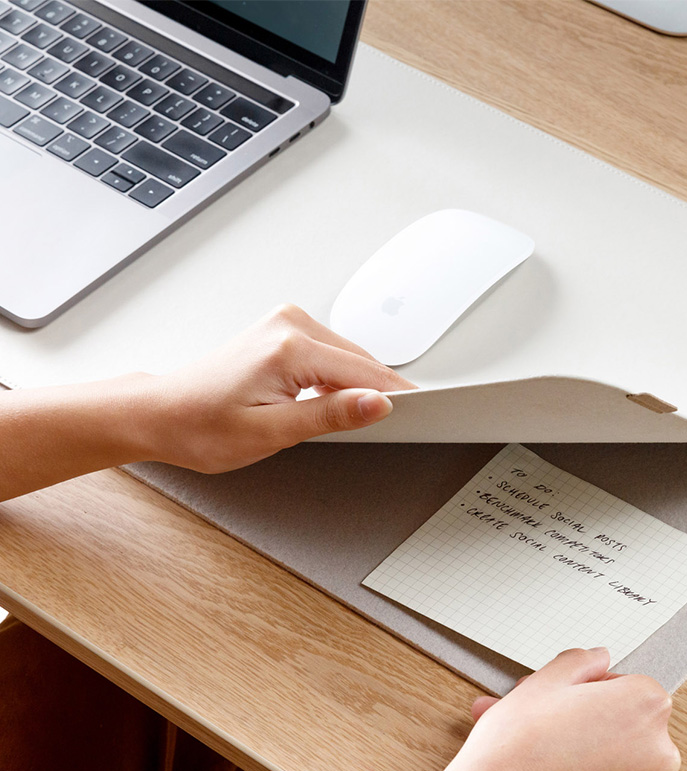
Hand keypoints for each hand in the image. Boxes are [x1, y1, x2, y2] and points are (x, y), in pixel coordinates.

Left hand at [147, 304, 413, 472]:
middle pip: (362, 362)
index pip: (365, 373)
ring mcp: (286, 322)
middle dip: (374, 393)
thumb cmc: (202, 426)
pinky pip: (331, 353)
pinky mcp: (284, 329)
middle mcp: (290, 324)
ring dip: (353, 386)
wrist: (162, 413)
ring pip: (349, 357)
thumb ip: (331, 415)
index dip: (396, 397)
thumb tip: (377, 403)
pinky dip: (337, 378)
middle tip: (380, 427)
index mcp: (290, 347)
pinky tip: (323, 401)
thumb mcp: (272, 433)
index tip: (425, 412)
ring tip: (336, 418)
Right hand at [463, 647, 680, 770]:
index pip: (625, 683)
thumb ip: (581, 661)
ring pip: (608, 754)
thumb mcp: (547, 679)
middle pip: (618, 720)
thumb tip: (599, 659)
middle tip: (536, 714)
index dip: (586, 686)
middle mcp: (657, 749)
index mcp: (647, 705)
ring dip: (573, 745)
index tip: (559, 696)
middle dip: (577, 715)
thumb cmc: (521, 742)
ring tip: (528, 743)